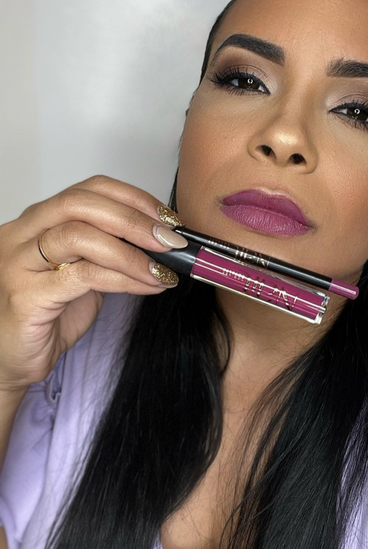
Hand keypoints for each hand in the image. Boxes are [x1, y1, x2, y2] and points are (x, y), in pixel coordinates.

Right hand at [0, 175, 186, 394]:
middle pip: (80, 203)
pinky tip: (147, 286)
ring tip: (163, 269)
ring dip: (132, 252)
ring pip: (80, 236)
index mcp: (38, 220)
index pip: (88, 189)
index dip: (132, 198)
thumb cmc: (49, 315)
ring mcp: (19, 262)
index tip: (167, 218)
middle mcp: (22, 233)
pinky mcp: (26, 294)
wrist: (12, 360)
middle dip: (134, 219)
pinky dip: (123, 279)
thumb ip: (110, 251)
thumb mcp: (84, 273)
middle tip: (170, 241)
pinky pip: (83, 276)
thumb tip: (162, 241)